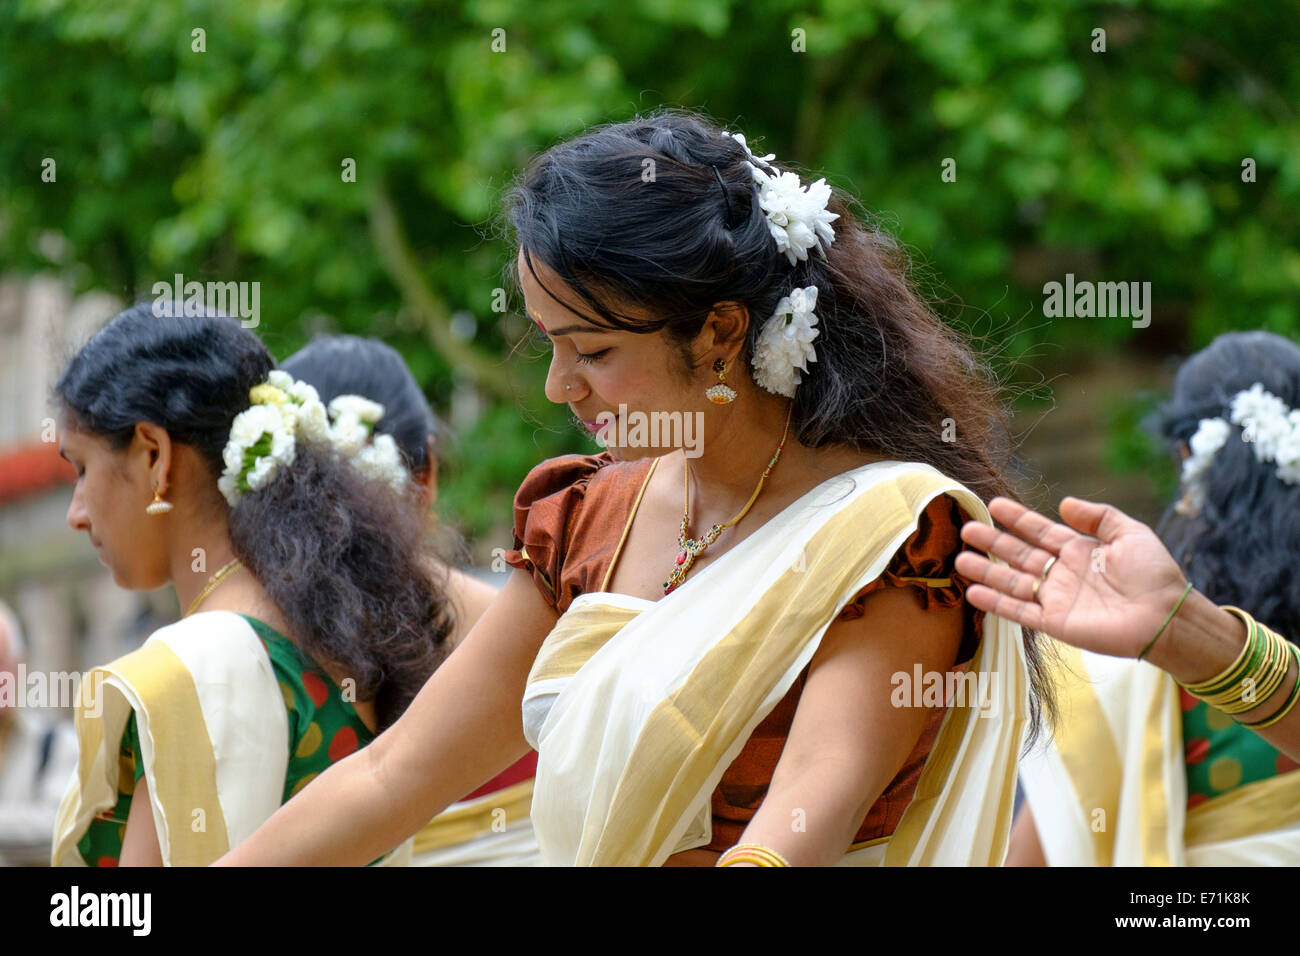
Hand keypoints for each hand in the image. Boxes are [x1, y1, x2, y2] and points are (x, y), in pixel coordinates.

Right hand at [954, 496, 1187, 658]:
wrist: (1167, 616)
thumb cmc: (1155, 574)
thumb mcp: (1130, 533)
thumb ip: (1098, 517)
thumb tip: (1063, 503)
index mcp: (1078, 550)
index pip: (1040, 531)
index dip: (1017, 519)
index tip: (994, 504)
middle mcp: (1062, 573)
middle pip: (1019, 554)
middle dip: (993, 542)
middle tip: (967, 530)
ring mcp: (1056, 598)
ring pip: (1013, 582)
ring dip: (986, 571)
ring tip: (960, 560)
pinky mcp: (1055, 623)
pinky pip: (1020, 611)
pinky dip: (996, 603)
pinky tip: (974, 592)